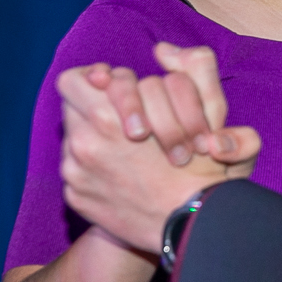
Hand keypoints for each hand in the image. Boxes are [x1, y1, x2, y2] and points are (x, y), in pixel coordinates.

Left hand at [56, 65, 258, 252]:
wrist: (193, 231)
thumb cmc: (205, 171)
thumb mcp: (213, 113)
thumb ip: (196, 69)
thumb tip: (162, 50)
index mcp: (110, 119)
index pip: (76, 79)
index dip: (97, 78)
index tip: (113, 85)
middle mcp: (85, 144)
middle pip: (68, 102)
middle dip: (93, 99)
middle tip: (119, 109)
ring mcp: (76, 172)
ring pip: (72, 132)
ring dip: (95, 130)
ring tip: (125, 143)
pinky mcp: (75, 196)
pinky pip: (74, 166)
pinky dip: (94, 164)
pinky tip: (122, 172)